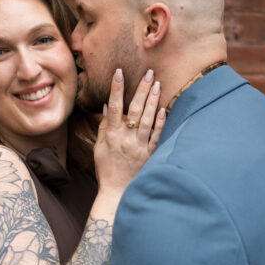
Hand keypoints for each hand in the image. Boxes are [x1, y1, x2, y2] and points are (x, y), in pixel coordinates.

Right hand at [93, 69, 164, 196]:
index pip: (114, 107)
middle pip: (136, 109)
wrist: (117, 192)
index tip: (120, 72)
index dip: (117, 88)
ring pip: (148, 120)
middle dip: (142, 89)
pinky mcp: (149, 155)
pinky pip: (157, 136)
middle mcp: (126, 138)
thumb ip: (104, 126)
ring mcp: (139, 147)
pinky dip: (161, 122)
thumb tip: (107, 105)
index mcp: (111, 135)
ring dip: (153, 101)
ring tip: (158, 84)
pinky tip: (164, 109)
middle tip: (149, 72)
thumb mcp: (99, 148)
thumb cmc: (106, 169)